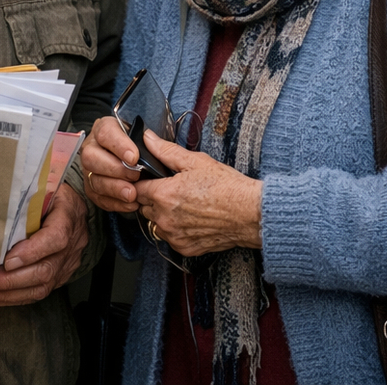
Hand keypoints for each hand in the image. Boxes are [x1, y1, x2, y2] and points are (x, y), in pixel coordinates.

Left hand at [0, 183, 88, 304]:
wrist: (74, 206)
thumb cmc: (53, 192)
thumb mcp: (44, 182)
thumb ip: (26, 192)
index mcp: (68, 215)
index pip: (55, 238)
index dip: (32, 252)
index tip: (8, 260)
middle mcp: (72, 244)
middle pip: (45, 270)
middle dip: (10, 280)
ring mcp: (67, 263)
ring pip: (41, 286)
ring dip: (8, 292)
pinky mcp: (60, 276)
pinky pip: (39, 292)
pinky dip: (14, 297)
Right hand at [80, 114, 143, 213]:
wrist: (143, 168)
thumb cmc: (145, 152)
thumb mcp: (151, 142)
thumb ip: (153, 142)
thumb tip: (149, 139)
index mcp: (105, 129)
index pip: (105, 132)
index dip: (118, 145)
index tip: (134, 157)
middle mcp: (93, 147)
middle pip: (90, 156)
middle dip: (114, 169)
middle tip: (134, 176)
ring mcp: (90, 169)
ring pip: (93, 179)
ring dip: (114, 188)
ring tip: (132, 194)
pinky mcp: (92, 188)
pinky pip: (97, 197)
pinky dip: (115, 202)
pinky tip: (130, 203)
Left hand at [134, 131, 262, 256]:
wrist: (249, 213)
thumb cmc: (226, 187)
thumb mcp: (196, 161)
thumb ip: (166, 151)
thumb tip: (148, 139)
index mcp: (163, 195)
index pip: (137, 188)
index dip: (144, 182)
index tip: (153, 179)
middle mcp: (164, 218)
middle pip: (144, 207)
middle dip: (154, 198)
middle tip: (174, 190)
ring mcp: (174, 235)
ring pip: (155, 224)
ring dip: (163, 215)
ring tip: (184, 205)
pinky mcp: (184, 248)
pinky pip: (170, 237)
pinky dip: (176, 229)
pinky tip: (192, 219)